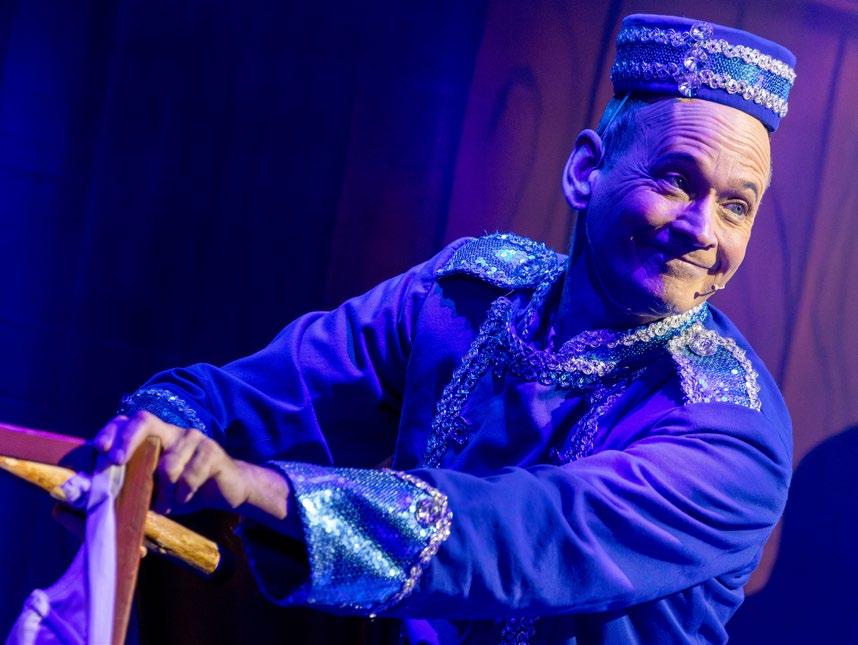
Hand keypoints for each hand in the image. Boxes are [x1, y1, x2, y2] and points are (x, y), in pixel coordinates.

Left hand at [93, 412, 290, 522]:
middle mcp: (172, 430)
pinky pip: (190, 475)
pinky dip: (182, 493)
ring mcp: (193, 438)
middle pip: (145, 420)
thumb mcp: (152, 489)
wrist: (225, 491)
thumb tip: (90, 497)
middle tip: (116, 461)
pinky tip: (185, 498)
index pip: (128, 422)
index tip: (100, 450)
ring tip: (166, 504)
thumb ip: (129, 487)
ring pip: (167, 462)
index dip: (112, 431)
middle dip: (127, 440)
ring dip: (163, 491)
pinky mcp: (212, 451)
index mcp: (154, 436)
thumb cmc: (181, 490)